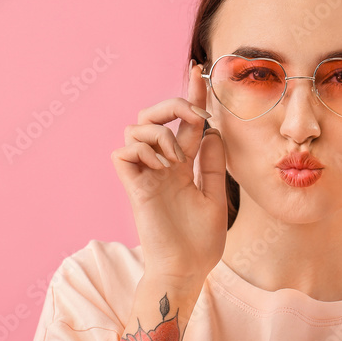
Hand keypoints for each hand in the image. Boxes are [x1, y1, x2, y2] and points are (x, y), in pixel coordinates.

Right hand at [110, 61, 228, 286]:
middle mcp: (161, 164)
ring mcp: (146, 174)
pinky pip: (125, 151)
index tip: (199, 70)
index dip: (190, 95)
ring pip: (136, 127)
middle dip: (174, 103)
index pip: (184, 122)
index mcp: (182, 165)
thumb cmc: (201, 241)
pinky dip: (143, 150)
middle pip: (154, 114)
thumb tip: (214, 130)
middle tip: (196, 116)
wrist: (188, 270)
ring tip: (177, 159)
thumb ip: (213, 163)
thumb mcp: (216, 195)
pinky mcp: (133, 186)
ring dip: (161, 133)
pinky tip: (162, 167)